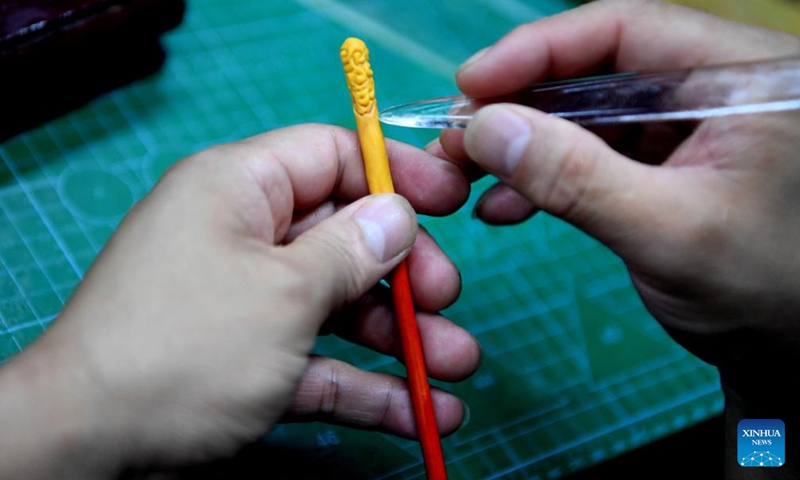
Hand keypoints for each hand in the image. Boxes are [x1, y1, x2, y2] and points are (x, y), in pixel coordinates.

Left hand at [0, 124, 479, 478]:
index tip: (450, 201)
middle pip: (344, 237)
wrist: (90, 447)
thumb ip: (352, 249)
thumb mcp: (284, 290)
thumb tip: (399, 215)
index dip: (393, 173)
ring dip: (400, 338)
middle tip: (447, 301)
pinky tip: (421, 412)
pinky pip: (319, 362)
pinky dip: (366, 385)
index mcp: (239, 189)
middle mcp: (243, 238)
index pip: (329, 154)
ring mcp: (247, 303)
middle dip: (404, 273)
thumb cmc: (187, 345)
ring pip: (339, 306)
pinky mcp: (249, 362)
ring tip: (457, 366)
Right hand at [433, 0, 799, 475]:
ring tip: (465, 172)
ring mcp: (683, 130)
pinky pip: (590, 156)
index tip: (472, 83)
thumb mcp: (667, 232)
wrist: (787, 355)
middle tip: (456, 135)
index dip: (541, 50)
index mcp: (741, 79)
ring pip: (584, 115)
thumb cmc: (760, 292)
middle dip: (519, 104)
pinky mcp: (660, 167)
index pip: (628, 31)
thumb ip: (576, 178)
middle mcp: (712, 90)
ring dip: (522, 144)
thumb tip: (485, 128)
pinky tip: (503, 204)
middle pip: (597, 70)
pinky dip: (544, 177)